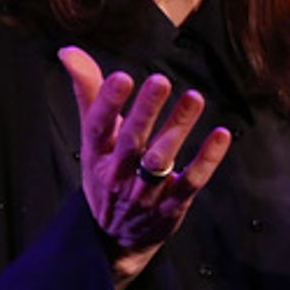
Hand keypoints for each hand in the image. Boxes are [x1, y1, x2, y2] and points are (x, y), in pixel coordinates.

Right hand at [59, 45, 230, 289]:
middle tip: (160, 81)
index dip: (108, 103)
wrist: (114, 239)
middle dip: (145, 111)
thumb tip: (69, 51)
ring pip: (161, 160)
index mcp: (96, 154)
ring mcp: (146, 193)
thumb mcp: (92, 138)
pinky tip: (221, 135)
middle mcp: (118, 174)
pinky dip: (207, 160)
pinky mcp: (172, 206)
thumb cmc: (105, 174)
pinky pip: (191, 181)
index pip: (98, 126)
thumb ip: (87, 92)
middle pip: (131, 141)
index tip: (121, 77)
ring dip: (178, 128)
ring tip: (194, 98)